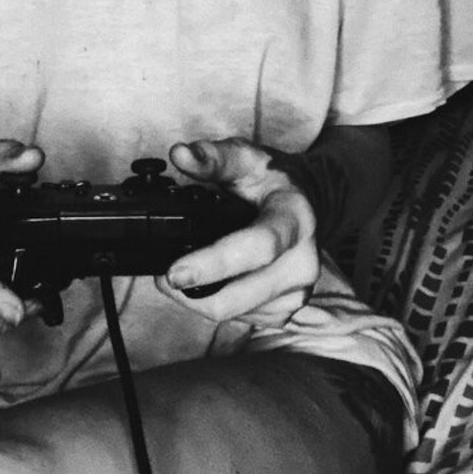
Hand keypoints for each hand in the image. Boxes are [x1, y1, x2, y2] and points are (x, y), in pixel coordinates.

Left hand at [156, 138, 319, 326]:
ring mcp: (297, 291)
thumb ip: (212, 157)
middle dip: (191, 292)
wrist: (309, 203)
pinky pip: (240, 319)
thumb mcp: (246, 157)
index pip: (257, 248)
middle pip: (238, 297)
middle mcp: (302, 262)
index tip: (175, 272)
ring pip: (233, 313)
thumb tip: (181, 154)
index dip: (213, 264)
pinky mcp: (287, 311)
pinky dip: (218, 304)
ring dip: (201, 301)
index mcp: (295, 220)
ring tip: (186, 273)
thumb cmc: (273, 181)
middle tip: (162, 274)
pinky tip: (213, 282)